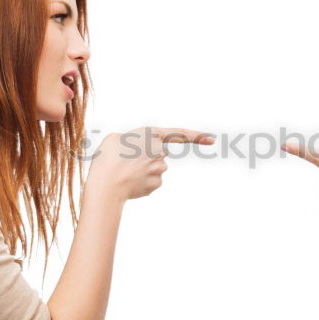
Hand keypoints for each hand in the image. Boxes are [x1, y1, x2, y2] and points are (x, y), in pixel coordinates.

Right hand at [86, 126, 214, 201]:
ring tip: (124, 171)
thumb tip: (138, 152)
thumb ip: (132, 140)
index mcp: (152, 134)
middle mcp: (161, 151)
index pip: (180, 134)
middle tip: (126, 159)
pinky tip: (129, 182)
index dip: (198, 136)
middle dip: (148, 155)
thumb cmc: (107, 158)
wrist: (106, 185)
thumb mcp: (116, 138)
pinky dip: (141, 182)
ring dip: (143, 169)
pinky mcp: (157, 184)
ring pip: (155, 167)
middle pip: (159, 152)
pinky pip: (151, 181)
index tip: (213, 139)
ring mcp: (160, 169)